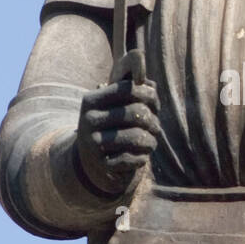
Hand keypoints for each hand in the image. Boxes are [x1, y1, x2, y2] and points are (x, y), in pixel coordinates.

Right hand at [76, 51, 159, 193]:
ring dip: (152, 142)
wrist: (93, 160)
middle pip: (136, 113)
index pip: (129, 89)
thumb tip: (149, 78)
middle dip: (153, 121)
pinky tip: (141, 156)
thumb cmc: (113, 124)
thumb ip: (131, 83)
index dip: (151, 96)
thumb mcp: (117, 102)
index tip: (155, 106)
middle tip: (156, 128)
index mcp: (91, 100)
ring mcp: (93, 144)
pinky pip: (134, 158)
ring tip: (152, 143)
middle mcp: (88, 121)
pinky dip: (143, 158)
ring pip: (137, 137)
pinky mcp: (102, 165)